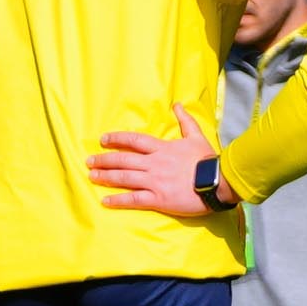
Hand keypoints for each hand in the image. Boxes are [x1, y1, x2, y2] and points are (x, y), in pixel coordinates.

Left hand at [89, 107, 226, 217]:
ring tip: (91, 176)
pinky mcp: (158, 199)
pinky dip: (118, 200)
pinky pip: (134, 199)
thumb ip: (185, 121)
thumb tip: (178, 104)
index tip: (103, 140)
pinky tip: (105, 201)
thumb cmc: (207, 160)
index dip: (117, 139)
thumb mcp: (196, 136)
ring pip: (124, 178)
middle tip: (89, 161)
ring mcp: (155, 182)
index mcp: (162, 148)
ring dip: (106, 177)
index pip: (134, 140)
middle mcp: (154, 164)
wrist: (217, 182)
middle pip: (123, 159)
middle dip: (104, 159)